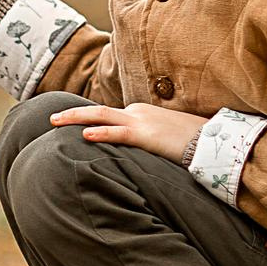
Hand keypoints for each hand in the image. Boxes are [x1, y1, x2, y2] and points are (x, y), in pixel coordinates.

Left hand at [49, 101, 208, 163]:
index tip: (71, 126)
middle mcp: (138, 112)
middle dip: (72, 113)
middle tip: (51, 118)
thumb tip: (135, 155)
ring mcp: (141, 121)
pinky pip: (118, 133)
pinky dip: (100, 132)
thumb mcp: (165, 139)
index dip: (88, 121)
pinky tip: (84, 136)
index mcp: (141, 113)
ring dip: (75, 118)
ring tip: (54, 122)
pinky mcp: (147, 135)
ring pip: (101, 116)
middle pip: (98, 110)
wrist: (215, 141)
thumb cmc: (193, 142)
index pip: (110, 116)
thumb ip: (146, 142)